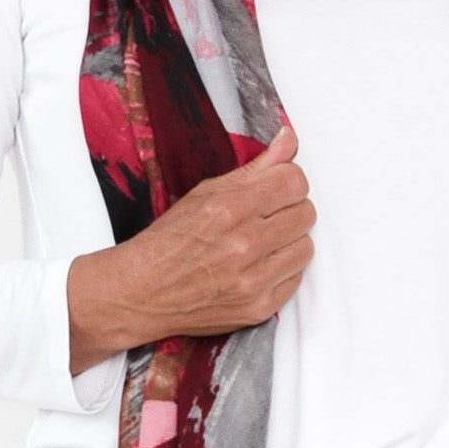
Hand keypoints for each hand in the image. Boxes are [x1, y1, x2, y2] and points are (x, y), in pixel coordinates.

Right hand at [67, 126, 315, 367]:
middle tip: (265, 217)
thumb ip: (255, 167)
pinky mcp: (258, 307)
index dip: (287, 181)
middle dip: (289, 210)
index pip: (294, 181)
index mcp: (229, 208)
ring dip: (288, 242)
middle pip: (306, 213)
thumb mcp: (205, 193)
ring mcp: (252, 280)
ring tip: (262, 242)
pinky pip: (296, 278)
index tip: (275, 188)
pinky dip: (282, 271)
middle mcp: (243, 244)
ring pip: (306, 246)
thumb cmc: (169, 242)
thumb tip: (288, 140)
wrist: (142, 293)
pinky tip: (258, 266)